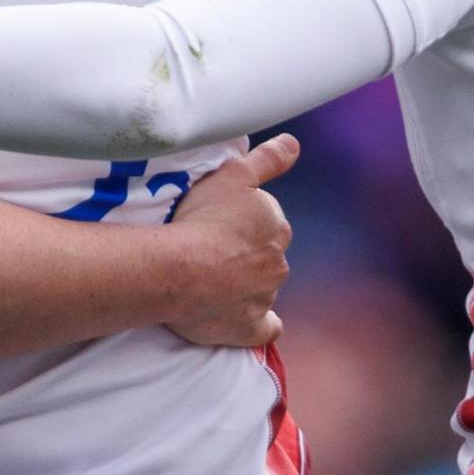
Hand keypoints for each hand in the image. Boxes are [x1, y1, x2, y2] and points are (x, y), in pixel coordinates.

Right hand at [164, 135, 297, 347]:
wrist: (178, 268)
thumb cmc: (201, 217)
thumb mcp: (234, 174)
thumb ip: (268, 159)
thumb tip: (295, 145)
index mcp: (277, 227)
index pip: (266, 225)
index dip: (242, 225)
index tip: (218, 225)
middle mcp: (278, 263)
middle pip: (265, 257)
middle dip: (245, 255)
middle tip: (210, 252)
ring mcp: (265, 298)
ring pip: (262, 289)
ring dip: (245, 286)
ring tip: (210, 281)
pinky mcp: (250, 328)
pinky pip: (264, 329)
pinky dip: (258, 325)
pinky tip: (246, 321)